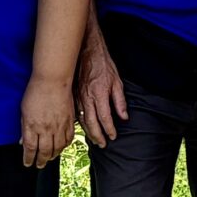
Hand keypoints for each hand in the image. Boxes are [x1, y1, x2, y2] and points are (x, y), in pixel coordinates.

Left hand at [21, 72, 75, 166]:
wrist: (53, 80)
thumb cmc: (35, 92)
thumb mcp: (24, 111)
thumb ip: (24, 128)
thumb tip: (23, 142)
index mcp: (32, 126)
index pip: (30, 149)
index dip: (29, 159)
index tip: (27, 164)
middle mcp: (46, 129)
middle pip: (44, 152)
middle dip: (40, 161)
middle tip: (39, 165)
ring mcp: (59, 126)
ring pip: (57, 148)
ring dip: (52, 156)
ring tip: (49, 158)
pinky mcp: (69, 122)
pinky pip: (68, 139)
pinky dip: (64, 146)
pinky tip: (60, 147)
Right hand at [77, 31, 127, 148]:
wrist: (87, 51)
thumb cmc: (103, 64)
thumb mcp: (117, 81)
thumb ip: (119, 101)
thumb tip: (123, 116)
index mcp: (99, 94)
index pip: (105, 118)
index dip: (109, 130)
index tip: (113, 136)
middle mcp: (87, 98)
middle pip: (92, 123)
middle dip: (98, 136)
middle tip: (103, 145)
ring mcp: (78, 97)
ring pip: (83, 120)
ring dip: (89, 132)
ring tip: (95, 140)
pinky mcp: (74, 95)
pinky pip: (77, 113)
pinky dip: (81, 123)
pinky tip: (85, 128)